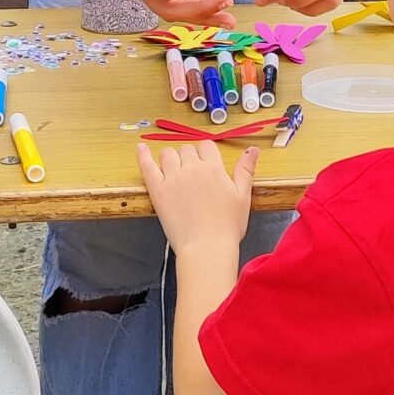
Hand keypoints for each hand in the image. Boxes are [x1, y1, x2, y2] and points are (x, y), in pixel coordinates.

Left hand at [136, 139, 256, 259]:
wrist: (207, 247)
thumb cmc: (227, 226)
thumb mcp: (243, 196)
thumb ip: (246, 170)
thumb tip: (252, 149)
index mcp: (213, 168)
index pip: (206, 146)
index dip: (206, 153)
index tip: (206, 163)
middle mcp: (191, 169)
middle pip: (187, 149)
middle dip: (189, 157)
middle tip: (192, 174)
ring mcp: (172, 178)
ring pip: (168, 154)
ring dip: (171, 158)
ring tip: (174, 170)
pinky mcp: (157, 191)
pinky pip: (147, 166)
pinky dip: (143, 156)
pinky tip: (141, 149)